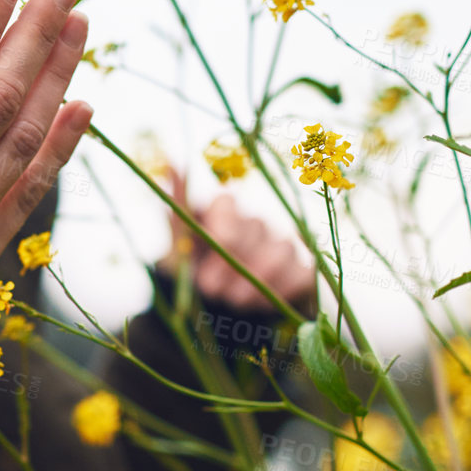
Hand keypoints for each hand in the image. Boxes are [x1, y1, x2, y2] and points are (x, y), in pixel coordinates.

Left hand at [157, 170, 313, 313]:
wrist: (214, 307)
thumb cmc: (194, 267)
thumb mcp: (180, 241)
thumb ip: (177, 207)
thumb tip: (170, 163)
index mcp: (223, 209)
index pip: (228, 202)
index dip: (223, 226)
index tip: (214, 246)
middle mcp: (255, 222)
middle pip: (253, 229)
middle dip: (230, 262)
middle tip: (210, 287)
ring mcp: (280, 244)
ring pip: (279, 251)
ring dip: (253, 281)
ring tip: (231, 300)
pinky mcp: (300, 270)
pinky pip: (299, 274)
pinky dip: (279, 291)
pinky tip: (258, 303)